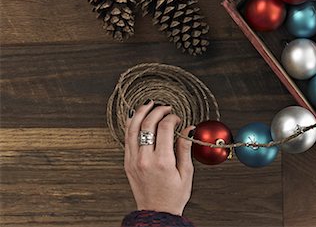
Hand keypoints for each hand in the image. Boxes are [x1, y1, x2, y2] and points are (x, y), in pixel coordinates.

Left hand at [124, 100, 195, 215]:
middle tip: (166, 107)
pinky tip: (136, 117)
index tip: (178, 118)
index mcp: (162, 161)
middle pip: (147, 124)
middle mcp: (145, 159)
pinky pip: (126, 138)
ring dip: (141, 112)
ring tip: (149, 104)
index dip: (172, 118)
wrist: (156, 213)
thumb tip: (188, 128)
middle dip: (158, 110)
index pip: (164, 128)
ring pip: (132, 128)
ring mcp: (133, 160)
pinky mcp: (127, 162)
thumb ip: (185, 148)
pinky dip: (130, 124)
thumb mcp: (186, 173)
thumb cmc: (173, 196)